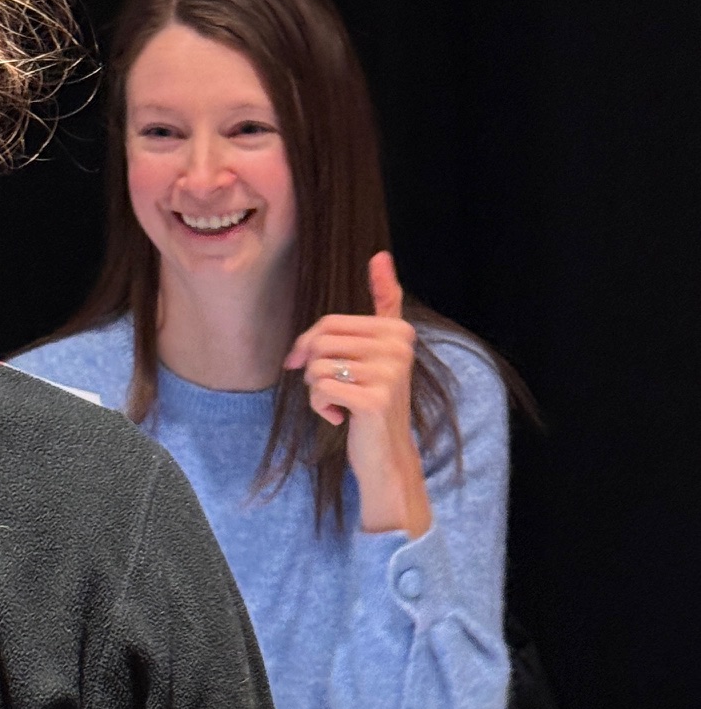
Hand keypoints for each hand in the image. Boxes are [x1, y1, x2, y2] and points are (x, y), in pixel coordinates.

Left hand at [283, 252, 430, 536]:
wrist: (386, 454)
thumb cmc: (372, 399)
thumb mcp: (379, 349)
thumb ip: (384, 303)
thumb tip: (381, 254)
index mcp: (398, 330)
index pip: (329, 323)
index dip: (309, 344)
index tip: (314, 364)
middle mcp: (399, 347)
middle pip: (320, 341)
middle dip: (311, 368)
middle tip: (328, 389)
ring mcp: (389, 373)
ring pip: (316, 366)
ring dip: (316, 390)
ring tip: (338, 403)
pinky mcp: (374, 399)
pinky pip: (319, 389)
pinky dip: (319, 407)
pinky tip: (340, 418)